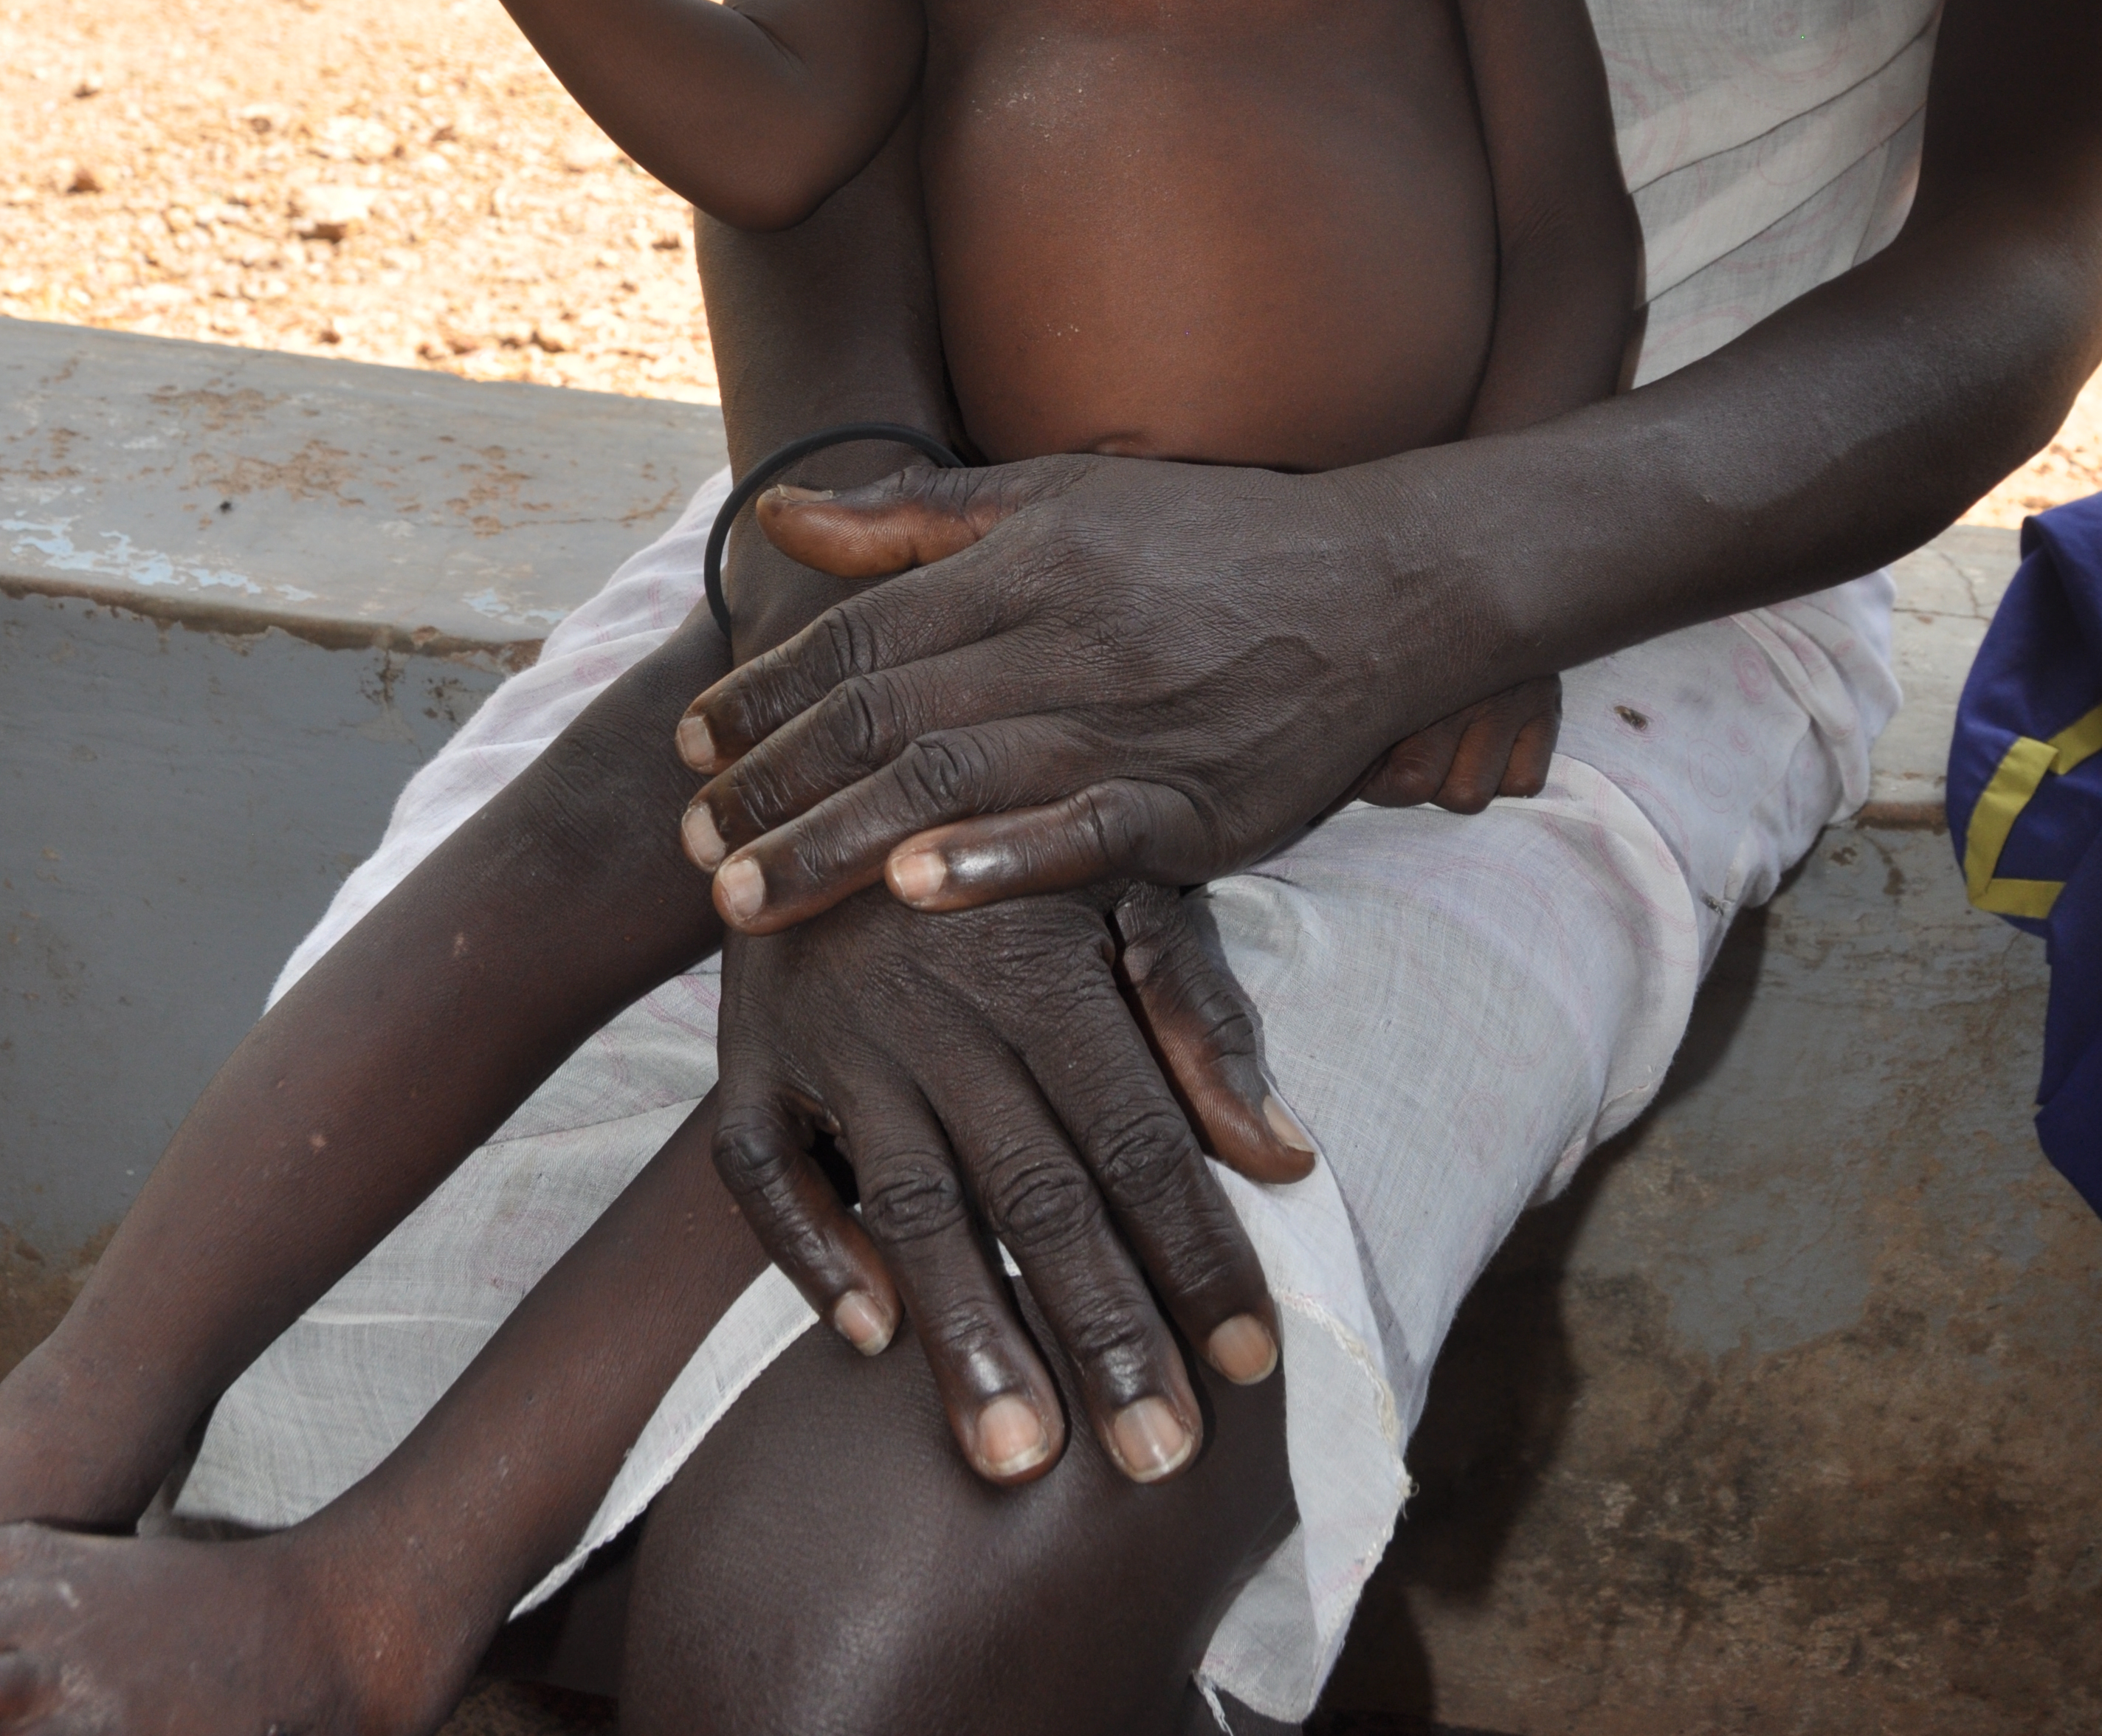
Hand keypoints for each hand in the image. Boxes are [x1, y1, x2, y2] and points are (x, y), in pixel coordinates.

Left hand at [675, 449, 1544, 932]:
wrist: (1388, 583)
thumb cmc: (1213, 536)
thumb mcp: (1064, 493)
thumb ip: (916, 516)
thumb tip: (779, 515)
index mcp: (1027, 561)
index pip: (864, 633)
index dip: (769, 691)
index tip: (694, 741)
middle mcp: (1065, 637)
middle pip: (886, 715)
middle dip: (774, 783)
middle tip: (689, 846)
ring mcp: (1129, 723)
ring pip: (956, 780)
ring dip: (838, 841)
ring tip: (744, 900)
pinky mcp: (1195, 804)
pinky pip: (1084, 838)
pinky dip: (999, 863)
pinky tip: (918, 894)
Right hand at [709, 879, 1308, 1489]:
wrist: (834, 751)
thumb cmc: (1016, 835)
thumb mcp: (1125, 880)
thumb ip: (1200, 1015)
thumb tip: (1287, 1155)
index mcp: (1045, 966)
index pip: (1139, 1137)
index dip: (1199, 1251)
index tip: (1257, 1364)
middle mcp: (940, 1007)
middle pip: (1035, 1192)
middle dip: (1104, 1332)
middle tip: (1159, 1460)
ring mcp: (835, 1034)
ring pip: (909, 1202)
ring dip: (966, 1334)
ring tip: (1018, 1459)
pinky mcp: (749, 1050)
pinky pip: (763, 1169)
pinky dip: (811, 1252)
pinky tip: (867, 1334)